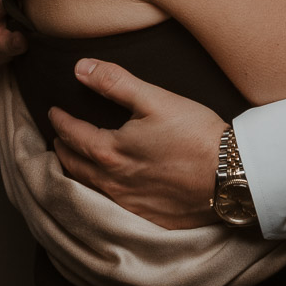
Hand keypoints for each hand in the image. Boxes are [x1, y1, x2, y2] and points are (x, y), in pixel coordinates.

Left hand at [48, 59, 225, 229]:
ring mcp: (129, 204)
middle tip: (57, 138)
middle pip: (73, 165)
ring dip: (75, 172)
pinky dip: (99, 193)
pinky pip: (111, 207)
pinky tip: (106, 188)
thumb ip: (114, 82)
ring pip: (88, 188)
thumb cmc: (195, 134)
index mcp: (110, 151)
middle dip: (61, 148)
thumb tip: (80, 68)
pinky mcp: (147, 218)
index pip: (72, 135)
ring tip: (74, 160)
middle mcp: (113, 183)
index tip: (53, 112)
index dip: (59, 121)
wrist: (231, 176)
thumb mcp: (155, 98)